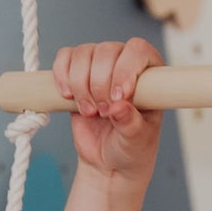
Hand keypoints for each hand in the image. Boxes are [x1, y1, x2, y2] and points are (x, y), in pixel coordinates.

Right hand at [53, 39, 164, 184]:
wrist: (109, 160)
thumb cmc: (131, 146)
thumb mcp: (137, 139)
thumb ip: (131, 124)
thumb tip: (120, 107)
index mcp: (149, 74)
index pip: (138, 50)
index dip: (125, 69)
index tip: (119, 97)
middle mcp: (125, 63)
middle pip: (107, 50)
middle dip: (100, 83)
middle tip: (103, 112)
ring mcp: (99, 66)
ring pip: (83, 53)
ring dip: (80, 84)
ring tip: (89, 111)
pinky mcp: (76, 73)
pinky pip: (65, 58)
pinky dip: (62, 75)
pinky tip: (68, 96)